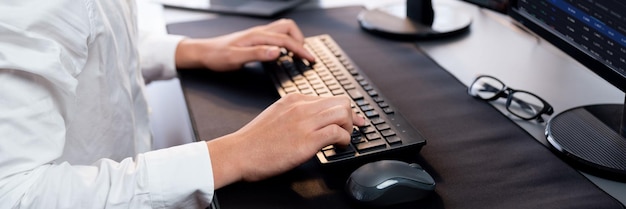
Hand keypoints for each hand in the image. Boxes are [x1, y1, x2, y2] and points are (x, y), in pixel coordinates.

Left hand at [175, 19, 314, 70]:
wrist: (203, 53)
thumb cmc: (217, 56)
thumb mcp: (236, 58)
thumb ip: (257, 54)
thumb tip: (277, 52)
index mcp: (257, 36)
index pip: (286, 40)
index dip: (301, 50)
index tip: (311, 59)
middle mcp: (259, 32)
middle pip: (288, 28)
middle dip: (300, 40)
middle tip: (305, 56)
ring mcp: (257, 34)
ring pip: (283, 29)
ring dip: (294, 39)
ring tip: (298, 53)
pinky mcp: (255, 39)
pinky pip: (276, 35)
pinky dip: (285, 42)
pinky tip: (283, 53)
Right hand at [206, 94, 365, 188]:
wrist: (239, 153)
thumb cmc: (254, 141)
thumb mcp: (275, 115)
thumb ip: (294, 113)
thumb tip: (313, 121)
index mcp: (293, 99)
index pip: (328, 97)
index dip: (344, 109)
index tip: (352, 119)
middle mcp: (301, 107)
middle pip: (341, 102)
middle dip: (351, 117)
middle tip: (352, 130)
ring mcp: (305, 122)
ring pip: (343, 113)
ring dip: (350, 128)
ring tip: (344, 139)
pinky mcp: (307, 140)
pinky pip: (338, 133)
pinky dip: (345, 140)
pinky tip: (339, 147)